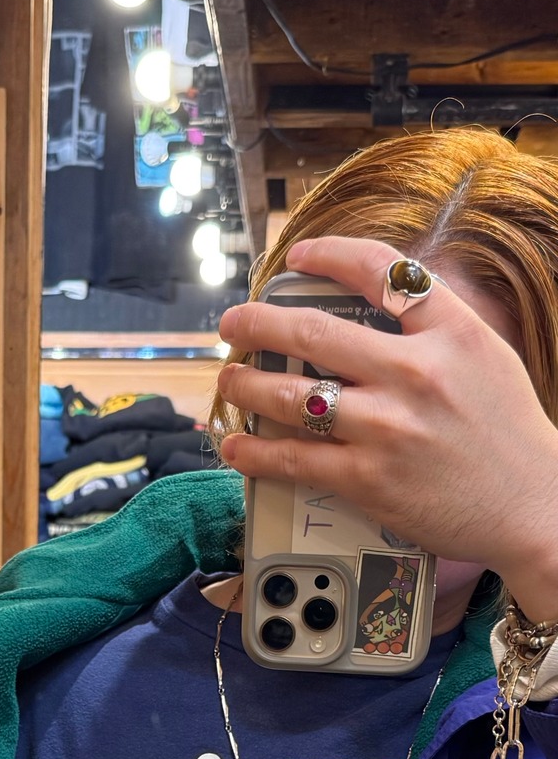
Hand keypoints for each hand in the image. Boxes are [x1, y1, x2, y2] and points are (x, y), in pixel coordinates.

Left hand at [215, 236, 557, 619]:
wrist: (532, 503)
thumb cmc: (508, 432)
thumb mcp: (485, 357)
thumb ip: (434, 328)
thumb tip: (375, 307)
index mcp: (450, 332)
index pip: (382, 271)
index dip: (330, 255)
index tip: (298, 255)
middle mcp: (415, 373)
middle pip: (315, 333)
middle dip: (258, 323)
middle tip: (233, 323)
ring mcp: (388, 428)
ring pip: (293, 397)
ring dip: (247, 386)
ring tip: (230, 381)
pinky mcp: (368, 479)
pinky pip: (295, 460)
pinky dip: (256, 453)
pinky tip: (237, 446)